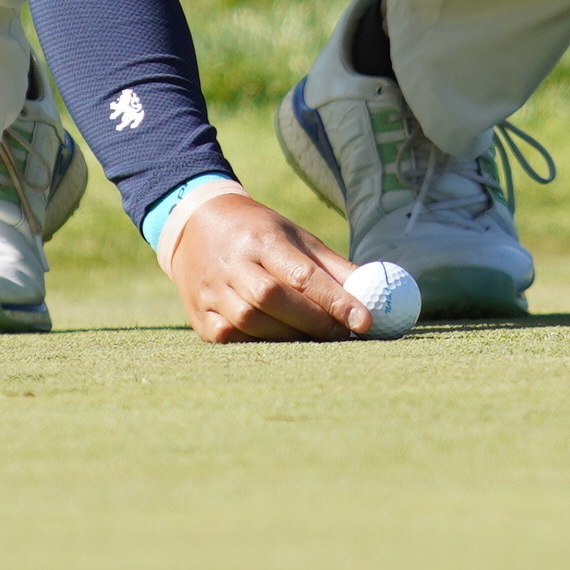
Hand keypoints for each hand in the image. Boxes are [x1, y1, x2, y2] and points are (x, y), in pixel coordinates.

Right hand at [161, 189, 371, 342]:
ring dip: (288, 336)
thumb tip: (373, 291)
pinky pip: (230, 338)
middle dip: (314, 321)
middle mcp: (232, 264)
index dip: (336, 300)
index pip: (302, 274)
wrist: (195, 226)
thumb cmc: (258, 234)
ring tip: (315, 339)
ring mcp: (212, 291)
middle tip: (343, 335)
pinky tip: (278, 341)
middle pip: (273, 298)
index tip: (365, 321)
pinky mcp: (200, 317)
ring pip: (250, 322)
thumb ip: (332, 267)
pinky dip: (258, 343)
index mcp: (261, 239)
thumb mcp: (295, 236)